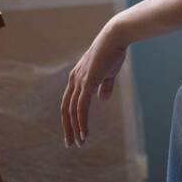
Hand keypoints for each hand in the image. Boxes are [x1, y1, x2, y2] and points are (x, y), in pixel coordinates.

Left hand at [60, 19, 129, 146]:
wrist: (116, 38)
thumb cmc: (113, 52)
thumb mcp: (108, 73)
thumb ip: (104, 86)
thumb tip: (102, 99)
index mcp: (77, 77)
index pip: (69, 102)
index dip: (71, 118)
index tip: (75, 131)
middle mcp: (74, 80)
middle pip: (66, 109)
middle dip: (68, 127)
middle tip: (71, 143)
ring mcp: (79, 81)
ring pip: (73, 111)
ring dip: (75, 128)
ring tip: (80, 142)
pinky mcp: (87, 82)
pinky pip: (81, 107)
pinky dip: (81, 122)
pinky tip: (84, 133)